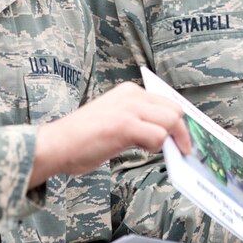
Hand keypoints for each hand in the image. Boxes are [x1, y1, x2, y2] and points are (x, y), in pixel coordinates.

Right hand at [29, 82, 189, 186]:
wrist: (56, 145)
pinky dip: (157, 146)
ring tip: (158, 150)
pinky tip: (142, 150)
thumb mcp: (115, 119)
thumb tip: (165, 134)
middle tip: (183, 149)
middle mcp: (132, 95)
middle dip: (183, 131)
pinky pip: (158, 135)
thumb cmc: (82, 139)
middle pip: (175, 109)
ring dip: (170, 139)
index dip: (181, 121)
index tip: (186, 136)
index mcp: (129, 91)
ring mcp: (129, 109)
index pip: (168, 101)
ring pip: (172, 120)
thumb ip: (139, 121)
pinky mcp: (125, 125)